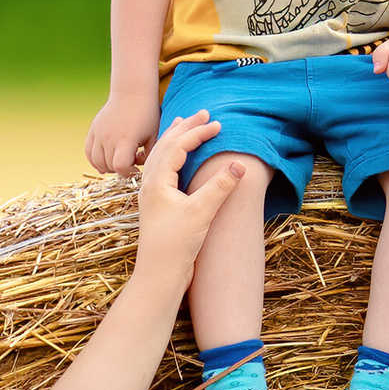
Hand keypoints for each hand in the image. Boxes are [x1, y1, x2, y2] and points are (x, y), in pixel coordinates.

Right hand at [86, 92, 158, 176]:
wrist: (131, 93)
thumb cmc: (146, 115)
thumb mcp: (153, 137)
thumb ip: (148, 156)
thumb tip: (135, 167)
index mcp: (126, 139)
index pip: (120, 167)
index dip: (128, 173)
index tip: (136, 168)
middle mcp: (109, 137)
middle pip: (109, 166)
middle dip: (120, 169)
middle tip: (130, 161)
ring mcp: (99, 133)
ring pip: (96, 161)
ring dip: (107, 166)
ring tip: (119, 160)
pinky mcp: (93, 130)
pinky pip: (88, 152)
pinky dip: (95, 159)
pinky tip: (105, 159)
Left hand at [130, 111, 236, 277]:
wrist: (159, 276)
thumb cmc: (175, 246)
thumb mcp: (201, 213)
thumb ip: (219, 187)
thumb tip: (239, 164)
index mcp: (156, 182)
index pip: (178, 146)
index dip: (198, 133)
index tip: (218, 125)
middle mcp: (149, 184)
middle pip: (165, 145)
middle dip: (185, 128)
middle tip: (204, 113)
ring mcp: (151, 195)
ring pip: (160, 156)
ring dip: (174, 138)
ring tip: (183, 124)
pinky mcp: (156, 205)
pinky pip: (160, 169)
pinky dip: (171, 155)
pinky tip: (177, 158)